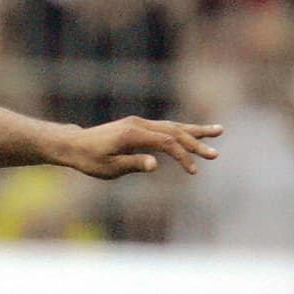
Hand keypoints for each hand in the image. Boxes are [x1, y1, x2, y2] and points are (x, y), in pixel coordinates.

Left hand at [65, 118, 221, 178]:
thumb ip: (133, 164)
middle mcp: (139, 124)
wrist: (75, 144)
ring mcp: (140, 123)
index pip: (166, 142)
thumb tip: (155, 164)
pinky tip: (194, 133)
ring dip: (195, 131)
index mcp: (133, 134)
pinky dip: (181, 130)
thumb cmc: (89, 160)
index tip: (193, 170)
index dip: (182, 156)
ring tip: (219, 131)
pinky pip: (165, 127)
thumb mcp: (108, 168)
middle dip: (197, 143)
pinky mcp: (139, 126)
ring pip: (173, 126)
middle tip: (215, 154)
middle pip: (174, 132)